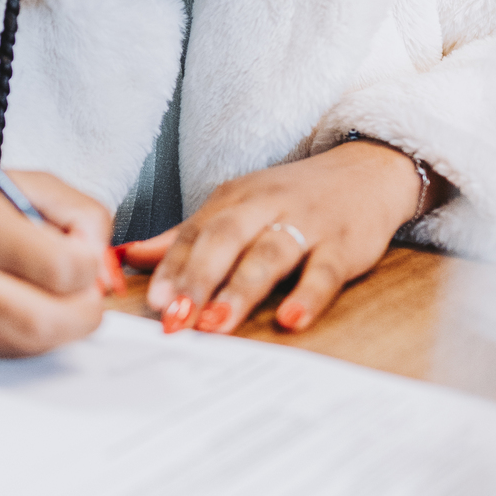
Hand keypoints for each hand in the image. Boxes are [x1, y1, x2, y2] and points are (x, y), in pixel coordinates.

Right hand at [0, 167, 115, 356]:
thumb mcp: (13, 179)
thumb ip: (73, 209)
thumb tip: (102, 256)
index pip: (63, 267)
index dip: (90, 263)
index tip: (84, 250)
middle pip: (52, 320)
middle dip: (85, 306)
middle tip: (80, 284)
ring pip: (37, 344)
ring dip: (64, 324)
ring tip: (53, 292)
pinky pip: (16, 352)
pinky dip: (36, 333)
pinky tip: (25, 304)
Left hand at [123, 142, 429, 335]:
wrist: (366, 171)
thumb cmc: (292, 198)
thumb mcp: (236, 208)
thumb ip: (184, 238)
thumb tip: (128, 258)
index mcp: (233, 200)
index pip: (195, 234)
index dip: (171, 267)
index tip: (152, 301)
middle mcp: (265, 207)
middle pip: (224, 240)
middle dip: (196, 279)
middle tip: (175, 318)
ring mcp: (306, 225)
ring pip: (268, 255)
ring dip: (240, 290)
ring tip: (216, 324)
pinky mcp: (344, 245)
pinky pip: (324, 272)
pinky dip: (308, 295)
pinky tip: (291, 319)